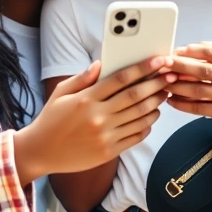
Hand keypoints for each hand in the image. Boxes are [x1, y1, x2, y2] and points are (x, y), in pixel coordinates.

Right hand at [14, 56, 174, 182]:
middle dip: (157, 84)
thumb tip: (102, 64)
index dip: (143, 68)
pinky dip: (147, 126)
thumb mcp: (61, 93)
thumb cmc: (51, 119)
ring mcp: (105, 135)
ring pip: (140, 117)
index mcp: (86, 98)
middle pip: (135, 97)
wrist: (41, 152)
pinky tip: (151, 117)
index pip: (121, 79)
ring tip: (164, 94)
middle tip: (171, 76)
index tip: (159, 60)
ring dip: (156, 104)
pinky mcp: (109, 151)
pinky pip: (135, 136)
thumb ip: (83, 78)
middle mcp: (98, 116)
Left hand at [164, 42, 211, 131]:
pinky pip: (200, 108)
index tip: (172, 52)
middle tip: (162, 66)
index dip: (189, 52)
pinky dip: (182, 105)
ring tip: (163, 83)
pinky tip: (171, 100)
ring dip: (177, 87)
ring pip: (199, 91)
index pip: (209, 53)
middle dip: (179, 67)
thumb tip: (186, 48)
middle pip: (202, 71)